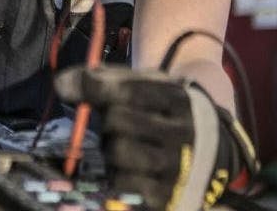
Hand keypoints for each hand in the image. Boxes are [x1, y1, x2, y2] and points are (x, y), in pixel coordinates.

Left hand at [55, 65, 257, 210]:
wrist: (215, 150)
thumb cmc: (166, 113)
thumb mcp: (147, 86)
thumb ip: (104, 80)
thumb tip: (61, 83)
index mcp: (177, 99)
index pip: (128, 90)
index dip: (93, 86)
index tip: (66, 85)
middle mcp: (182, 132)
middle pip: (117, 120)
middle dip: (108, 121)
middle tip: (119, 125)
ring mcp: (177, 167)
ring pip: (117, 152)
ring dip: (110, 149)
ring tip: (125, 147)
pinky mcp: (168, 196)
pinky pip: (122, 184)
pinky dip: (116, 175)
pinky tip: (129, 168)